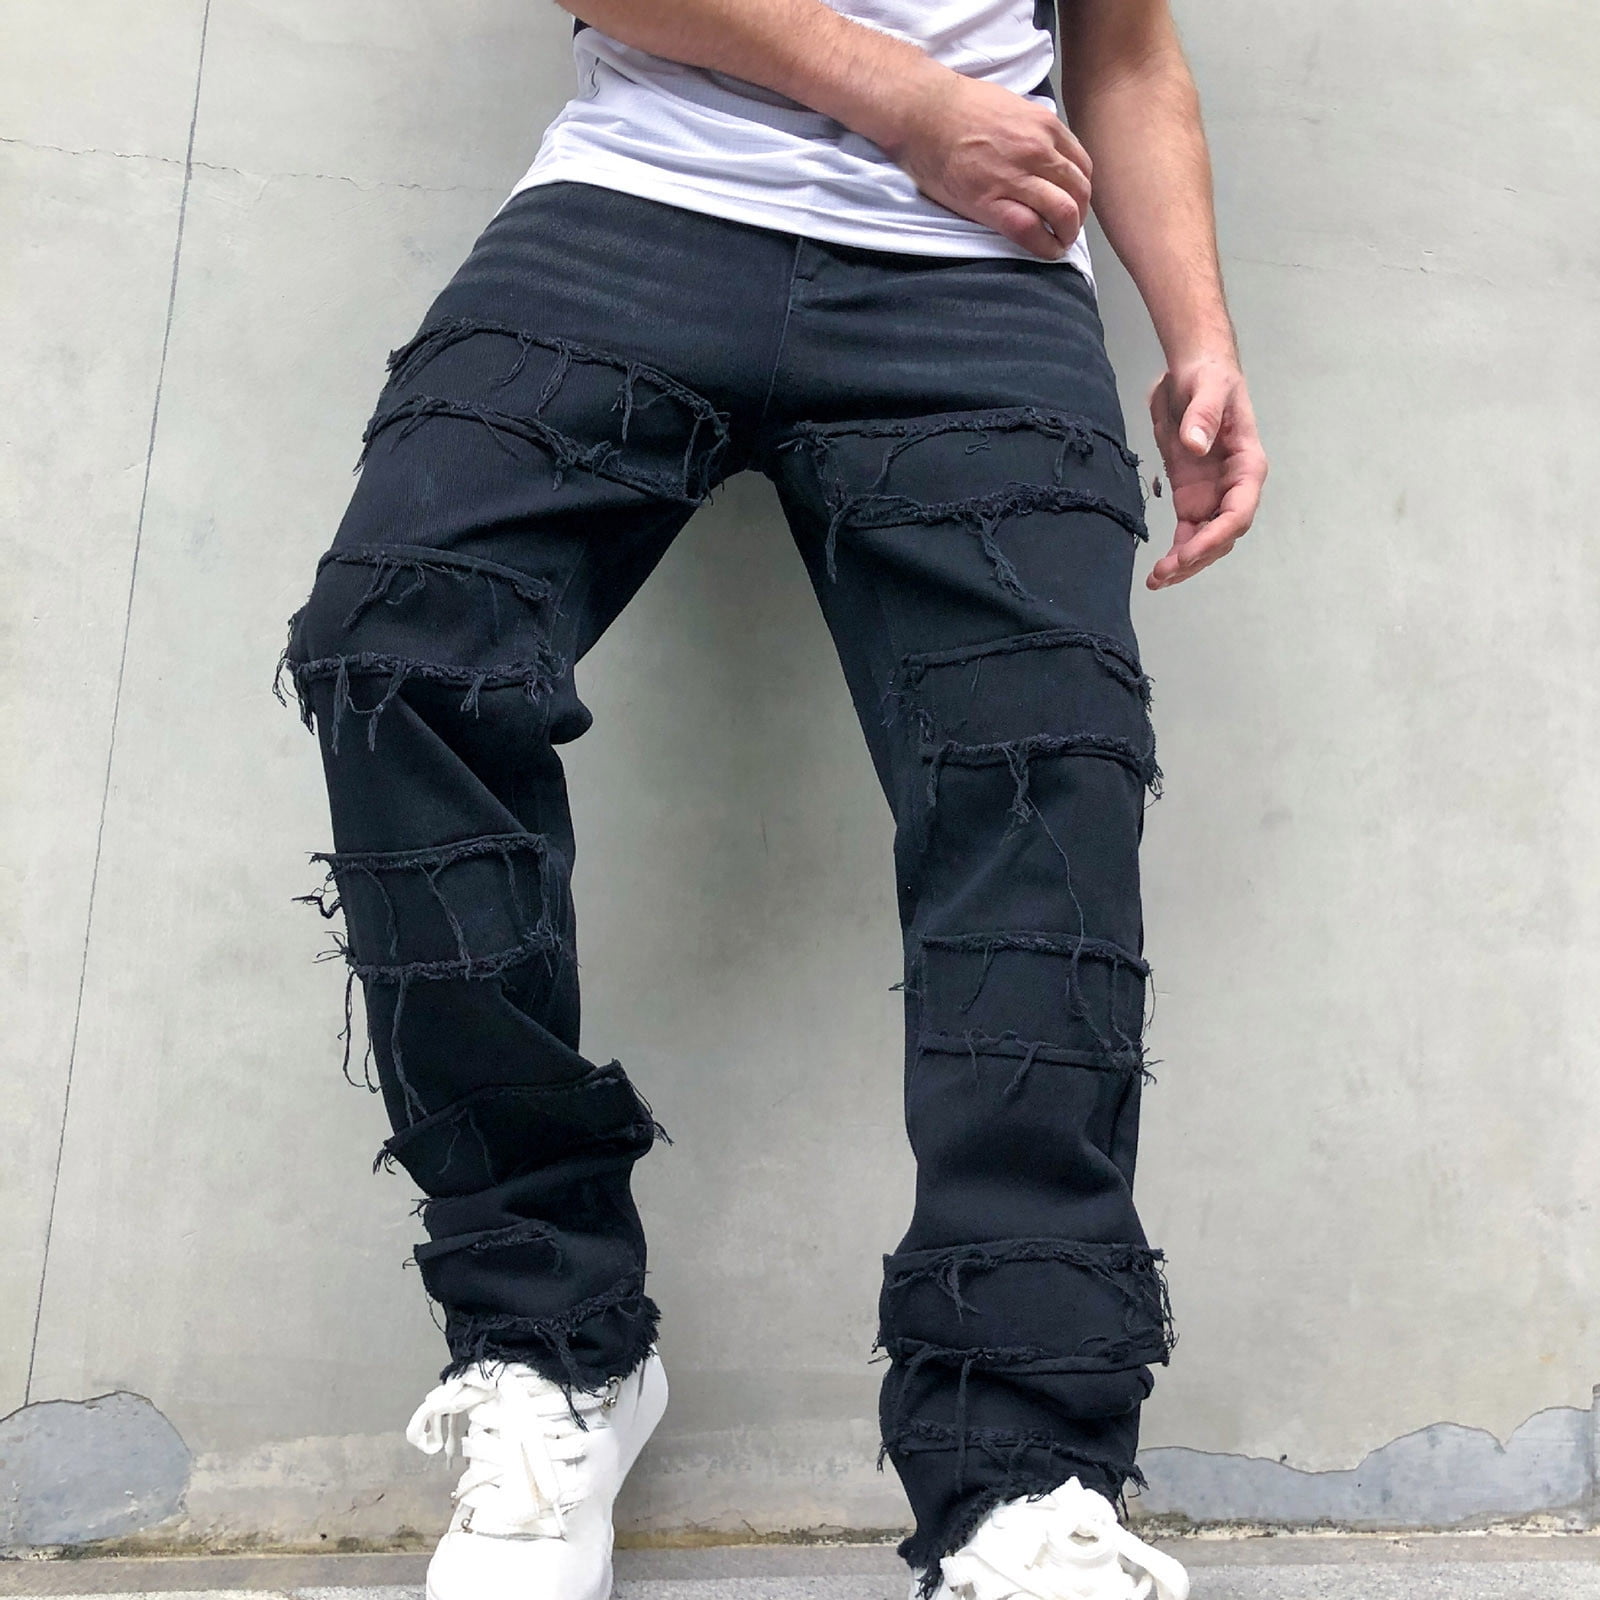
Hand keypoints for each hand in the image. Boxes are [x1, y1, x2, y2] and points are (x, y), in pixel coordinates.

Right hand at [881, 71, 1091, 261]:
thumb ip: (1033, 130)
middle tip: (1069, 228)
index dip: (1081, 190)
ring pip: (1063, 212)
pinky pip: (1030, 231)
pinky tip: (1048, 251)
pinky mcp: (990, 202)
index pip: (1081, 165)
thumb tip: (1043, 151)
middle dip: (1079, 215)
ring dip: (1067, 234)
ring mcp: (1015, 178)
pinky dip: (1045, 246)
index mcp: (1044, 126)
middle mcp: (1037, 150)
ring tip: (1060, 243)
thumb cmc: (959, 106)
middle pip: (1079, 191)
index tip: (1074, 202)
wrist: (923, 112)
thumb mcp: (1012, 106)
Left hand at [1145, 356, 1266, 589]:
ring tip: (1157, 581)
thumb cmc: (1207, 377)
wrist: (1194, 373)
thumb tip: (1195, 445)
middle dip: (1198, 557)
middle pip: (1223, 535)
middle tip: (1166, 573)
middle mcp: (1234, 487)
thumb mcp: (1206, 387)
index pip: (1239, 511)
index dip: (1217, 535)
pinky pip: (1188, 534)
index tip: (1190, 551)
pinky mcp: (1192, 498)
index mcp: (1247, 465)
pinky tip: (1159, 573)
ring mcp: (1213, 496)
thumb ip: (1203, 415)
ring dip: (1185, 564)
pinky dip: (1176, 555)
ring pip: (1206, 542)